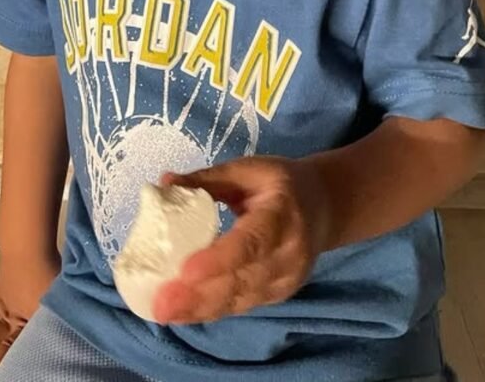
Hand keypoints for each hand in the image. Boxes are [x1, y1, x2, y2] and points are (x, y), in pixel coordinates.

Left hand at [153, 155, 330, 324]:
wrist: (324, 208)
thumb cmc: (280, 184)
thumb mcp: (248, 171)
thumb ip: (208, 179)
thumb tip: (164, 183)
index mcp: (283, 216)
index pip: (252, 243)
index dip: (219, 260)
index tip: (185, 271)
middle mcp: (289, 255)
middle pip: (242, 280)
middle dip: (199, 295)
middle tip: (160, 304)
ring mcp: (285, 280)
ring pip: (240, 299)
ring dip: (200, 309)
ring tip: (164, 312)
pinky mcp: (277, 295)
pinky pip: (241, 305)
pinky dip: (211, 310)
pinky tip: (183, 313)